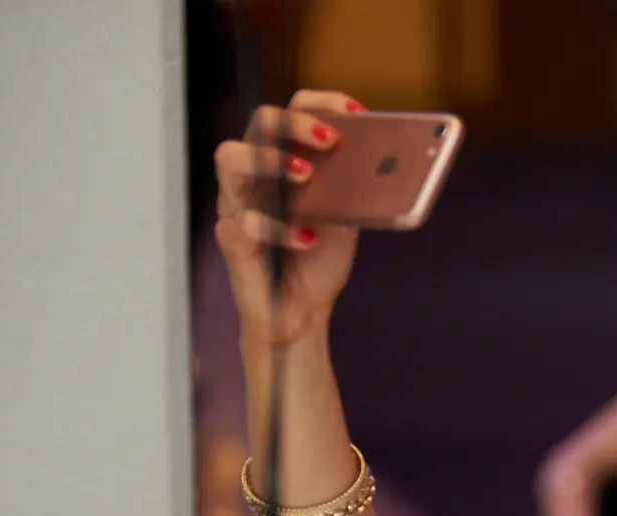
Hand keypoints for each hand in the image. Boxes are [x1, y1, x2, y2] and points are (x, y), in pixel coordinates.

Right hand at [214, 90, 364, 347]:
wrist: (302, 311)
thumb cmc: (319, 257)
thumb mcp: (345, 216)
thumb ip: (353, 186)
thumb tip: (385, 162)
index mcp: (282, 160)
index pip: (292, 112)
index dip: (321, 104)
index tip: (355, 113)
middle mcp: (254, 174)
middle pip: (259, 122)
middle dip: (296, 123)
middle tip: (331, 141)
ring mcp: (237, 204)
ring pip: (230, 158)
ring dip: (270, 159)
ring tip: (307, 174)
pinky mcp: (232, 240)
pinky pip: (243, 223)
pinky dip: (279, 229)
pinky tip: (308, 238)